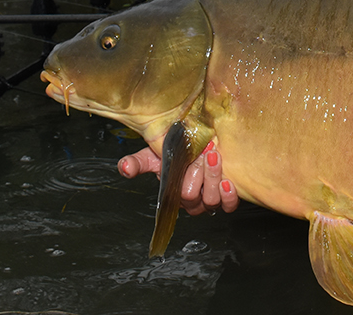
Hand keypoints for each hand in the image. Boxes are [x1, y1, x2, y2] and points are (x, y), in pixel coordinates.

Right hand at [117, 139, 239, 214]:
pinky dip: (229, 195)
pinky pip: (229, 205)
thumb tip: (124, 167)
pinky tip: (228, 182)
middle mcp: (192, 201)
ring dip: (214, 178)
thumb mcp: (153, 155)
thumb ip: (137, 163)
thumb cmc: (175, 152)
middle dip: (201, 174)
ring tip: (215, 158)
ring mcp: (209, 200)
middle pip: (195, 199)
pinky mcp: (226, 199)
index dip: (187, 179)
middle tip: (204, 154)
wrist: (195, 147)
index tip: (192, 159)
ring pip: (212, 201)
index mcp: (175, 194)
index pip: (180, 196)